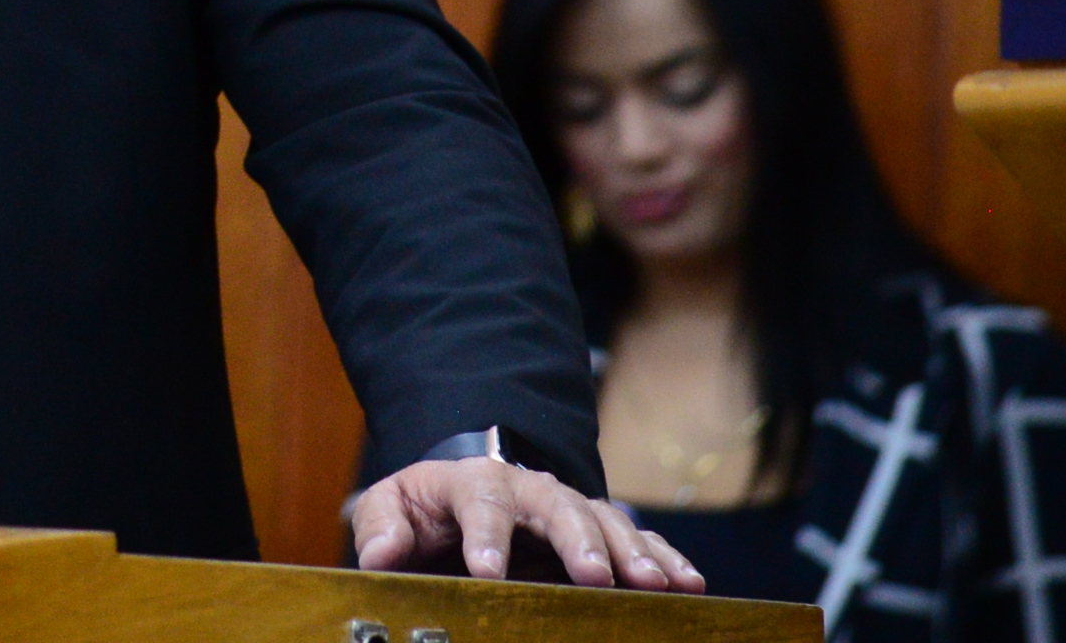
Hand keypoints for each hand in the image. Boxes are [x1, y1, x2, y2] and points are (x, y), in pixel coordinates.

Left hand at [350, 457, 704, 592]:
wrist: (462, 490)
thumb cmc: (426, 507)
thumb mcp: (391, 507)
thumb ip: (380, 526)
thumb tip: (378, 553)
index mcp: (472, 482)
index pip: (480, 500)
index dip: (486, 534)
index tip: (487, 570)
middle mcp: (528, 489)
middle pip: (557, 506)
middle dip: (578, 540)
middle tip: (596, 575)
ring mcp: (568, 508)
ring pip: (605, 521)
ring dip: (633, 552)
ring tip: (657, 584)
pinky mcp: (596, 530)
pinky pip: (636, 538)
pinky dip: (663, 557)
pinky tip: (687, 582)